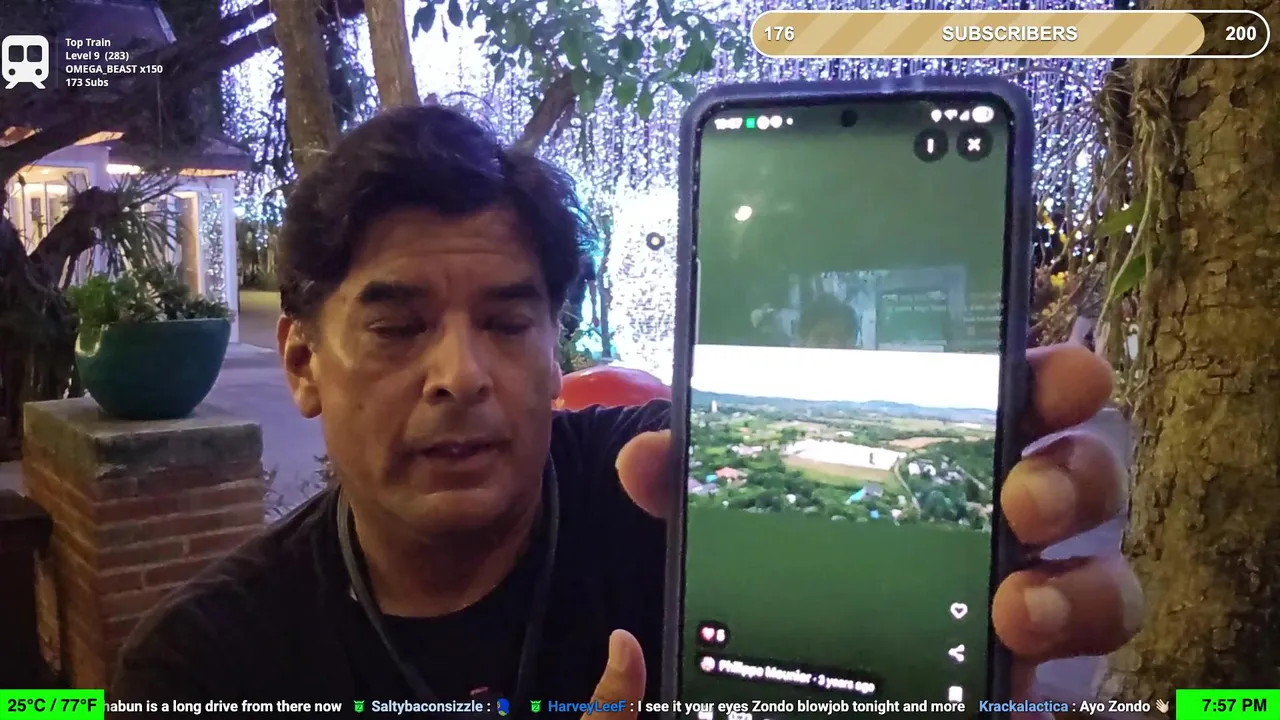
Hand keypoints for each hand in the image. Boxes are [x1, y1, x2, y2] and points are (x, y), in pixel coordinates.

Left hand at [611, 343, 1142, 717]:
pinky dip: (1047, 687)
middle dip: (1074, 479)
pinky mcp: (1022, 677)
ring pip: (1106, 588)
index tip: (1064, 378)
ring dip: (1077, 595)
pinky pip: (1066, 686)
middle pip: (1087, 482)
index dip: (1059, 380)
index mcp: (953, 449)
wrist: (789, 658)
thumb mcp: (734, 512)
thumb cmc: (789, 554)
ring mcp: (1030, 599)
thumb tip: (644, 460)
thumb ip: (694, 482)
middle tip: (1023, 499)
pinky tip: (1011, 683)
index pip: (1026, 396)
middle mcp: (1009, 519)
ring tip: (1017, 610)